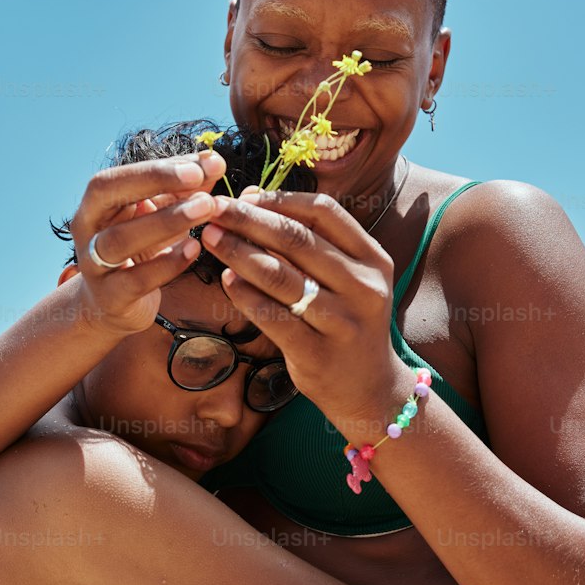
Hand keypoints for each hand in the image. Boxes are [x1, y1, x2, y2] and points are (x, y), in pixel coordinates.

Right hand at [67, 150, 225, 336]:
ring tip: (205, 207)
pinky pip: (137, 280)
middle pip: (108, 195)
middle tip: (199, 178)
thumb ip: (184, 189)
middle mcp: (87, 230)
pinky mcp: (111, 297)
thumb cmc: (140, 249)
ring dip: (166, 220)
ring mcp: (94, 265)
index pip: (117, 176)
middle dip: (154, 181)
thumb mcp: (160, 215)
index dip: (155, 168)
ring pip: (121, 239)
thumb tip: (213, 161)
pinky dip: (168, 263)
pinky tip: (196, 248)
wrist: (112, 304)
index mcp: (96, 204)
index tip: (199, 164)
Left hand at [199, 189, 406, 430]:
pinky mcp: (318, 354)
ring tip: (211, 239)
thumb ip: (308, 241)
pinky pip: (273, 317)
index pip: (325, 212)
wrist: (371, 390)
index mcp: (373, 259)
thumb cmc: (348, 322)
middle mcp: (364, 287)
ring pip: (282, 277)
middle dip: (250, 220)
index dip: (280, 199)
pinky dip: (246, 295)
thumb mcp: (347, 278)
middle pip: (298, 240)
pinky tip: (227, 281)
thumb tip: (251, 196)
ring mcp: (343, 322)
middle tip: (215, 210)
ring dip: (240, 253)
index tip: (245, 195)